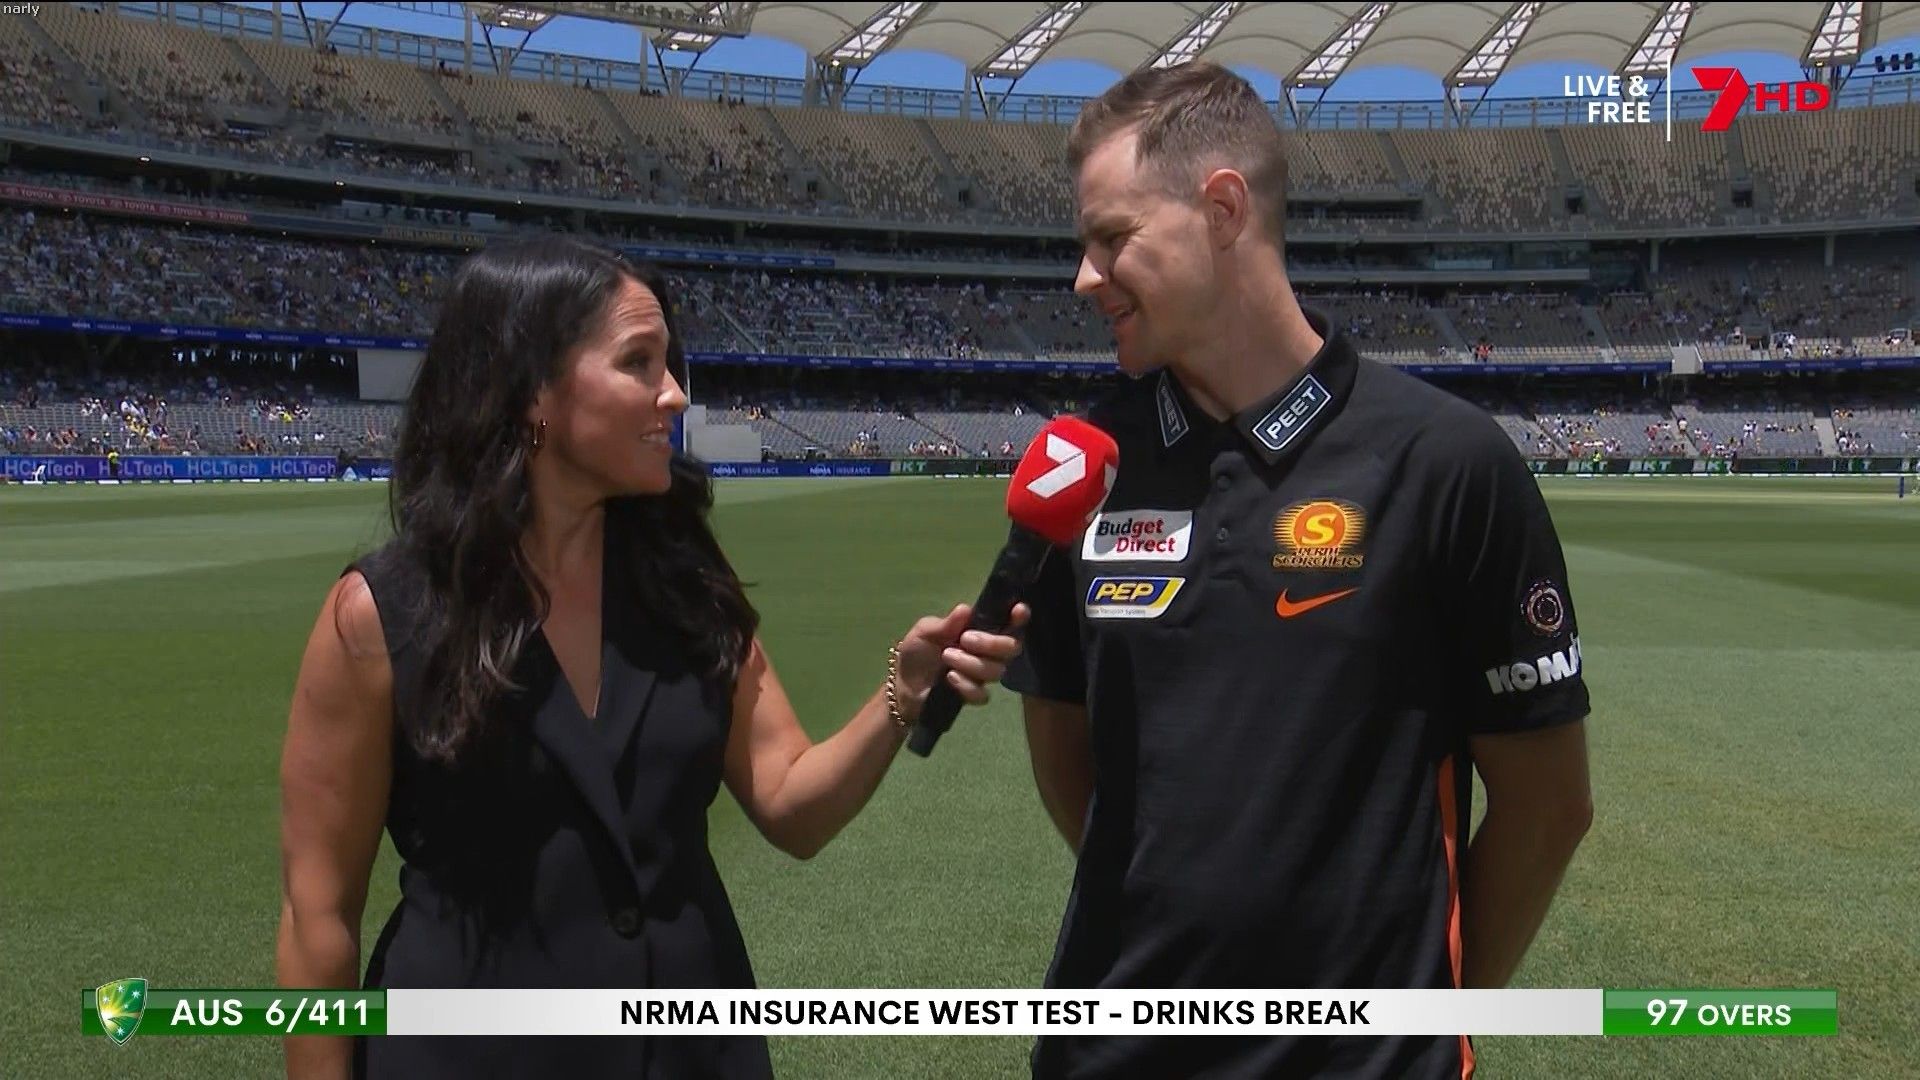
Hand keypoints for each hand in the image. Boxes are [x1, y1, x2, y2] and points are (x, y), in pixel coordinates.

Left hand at [892, 603, 1030, 722]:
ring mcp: (983, 674)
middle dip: (991, 643)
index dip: (1018, 617)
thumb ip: (946, 623)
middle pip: (1012, 647)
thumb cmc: (917, 652)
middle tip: (965, 639)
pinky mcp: (974, 695)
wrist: (903, 684)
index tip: (1018, 611)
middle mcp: (988, 652)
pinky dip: (966, 685)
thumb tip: (966, 609)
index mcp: (980, 631)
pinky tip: (949, 679)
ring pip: (997, 671)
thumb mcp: (926, 631)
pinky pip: (983, 694)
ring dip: (971, 663)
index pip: (1008, 622)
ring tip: (946, 657)